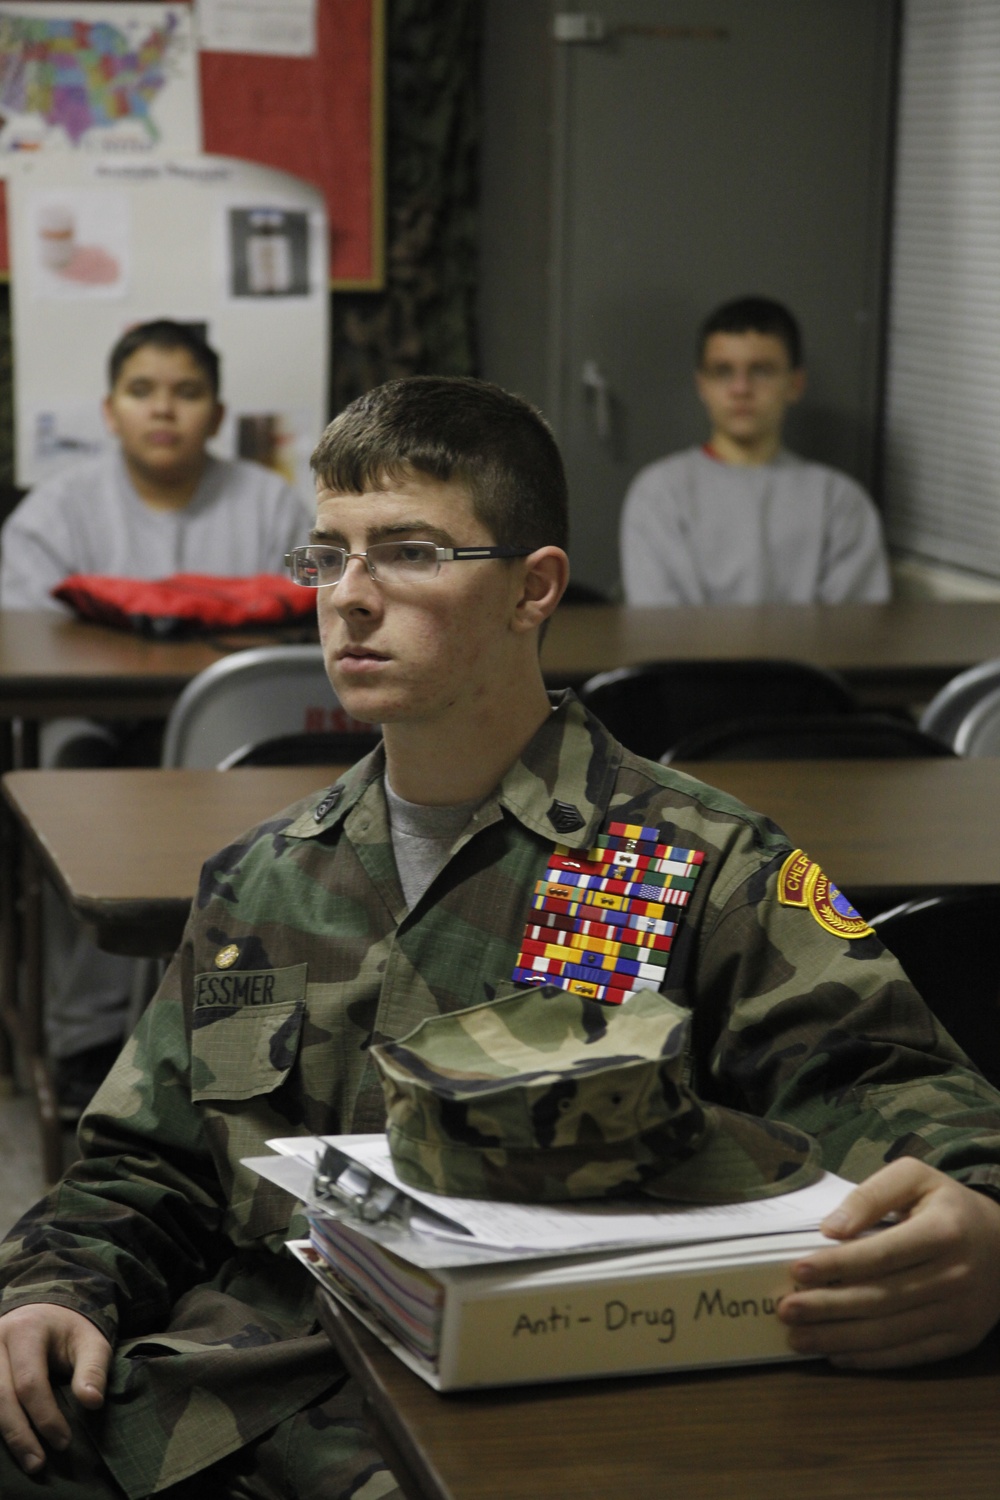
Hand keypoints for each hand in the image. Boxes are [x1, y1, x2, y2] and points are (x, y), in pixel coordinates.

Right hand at [0, 1304, 110, 1474]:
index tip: (63, 1441)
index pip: (30, 1382)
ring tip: (25, 1460)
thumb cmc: (69, 1332)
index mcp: (26, 1329)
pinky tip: (7, 1445)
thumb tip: (92, 1402)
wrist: (44, 1313)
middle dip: (19, 1434)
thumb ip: (93, 1369)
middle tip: (38, 1464)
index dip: (45, 1416)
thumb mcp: (91, 1342)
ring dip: (5, 1434)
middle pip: (1, 1396)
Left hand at [778, 1157, 999, 1368]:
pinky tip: (837, 1354)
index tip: (796, 1271)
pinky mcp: (961, 1339)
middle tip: (786, 1310)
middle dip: (828, 1306)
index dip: (837, 1265)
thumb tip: (831, 1228)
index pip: (882, 1254)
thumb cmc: (948, 1206)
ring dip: (840, 1338)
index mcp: (944, 1231)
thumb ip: (872, 1194)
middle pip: (881, 1298)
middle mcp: (956, 1276)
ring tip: (798, 1337)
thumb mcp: (915, 1178)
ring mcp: (961, 1313)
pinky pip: (911, 1354)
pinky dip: (871, 1358)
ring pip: (891, 1332)